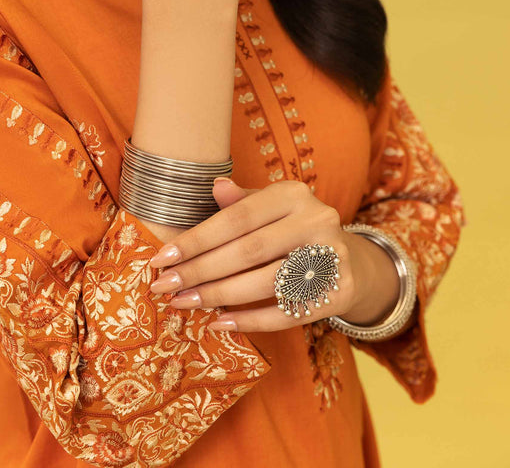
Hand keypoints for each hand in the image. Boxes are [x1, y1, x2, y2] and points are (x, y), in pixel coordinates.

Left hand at [145, 178, 364, 333]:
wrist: (347, 258)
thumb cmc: (290, 229)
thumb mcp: (268, 207)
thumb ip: (240, 202)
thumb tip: (215, 186)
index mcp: (293, 193)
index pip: (237, 217)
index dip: (197, 239)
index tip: (162, 259)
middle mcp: (317, 220)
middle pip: (249, 251)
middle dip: (202, 271)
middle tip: (165, 287)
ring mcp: (333, 256)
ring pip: (266, 282)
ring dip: (220, 297)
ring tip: (185, 304)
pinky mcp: (339, 291)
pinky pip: (286, 312)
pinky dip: (250, 320)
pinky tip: (220, 323)